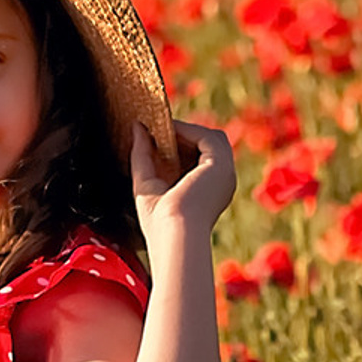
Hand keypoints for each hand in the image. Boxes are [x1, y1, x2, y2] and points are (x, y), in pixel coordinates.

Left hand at [130, 117, 236, 247]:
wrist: (173, 235)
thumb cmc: (160, 222)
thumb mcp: (146, 182)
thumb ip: (141, 154)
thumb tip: (136, 127)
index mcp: (209, 192)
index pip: (201, 159)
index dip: (181, 145)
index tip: (157, 135)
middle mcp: (221, 183)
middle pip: (210, 147)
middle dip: (185, 135)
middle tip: (157, 127)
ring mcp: (225, 174)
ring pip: (212, 139)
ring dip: (187, 129)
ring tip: (162, 126)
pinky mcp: (220, 165)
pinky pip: (207, 137)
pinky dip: (188, 130)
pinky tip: (169, 129)